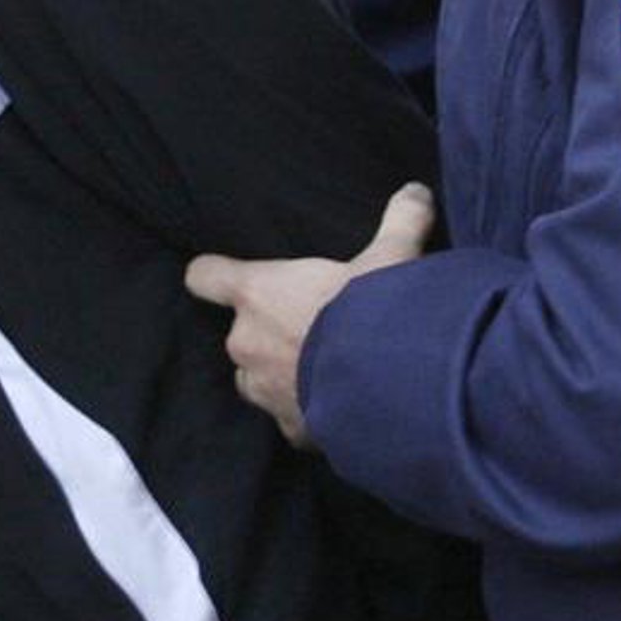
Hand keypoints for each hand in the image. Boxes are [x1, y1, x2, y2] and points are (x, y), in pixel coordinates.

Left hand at [185, 182, 434, 444]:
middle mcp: (248, 342)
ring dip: (281, 374)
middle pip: (240, 333)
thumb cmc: (375, 311)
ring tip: (325, 368)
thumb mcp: (394, 257)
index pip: (205, 276)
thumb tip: (416, 190)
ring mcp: (265, 391)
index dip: (212, 275)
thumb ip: (402, 220)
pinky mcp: (291, 430)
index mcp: (258, 293)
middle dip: (269, 331)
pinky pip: (289, 419)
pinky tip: (341, 405)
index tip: (219, 275)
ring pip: (258, 380)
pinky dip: (309, 414)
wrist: (392, 389)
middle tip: (313, 326)